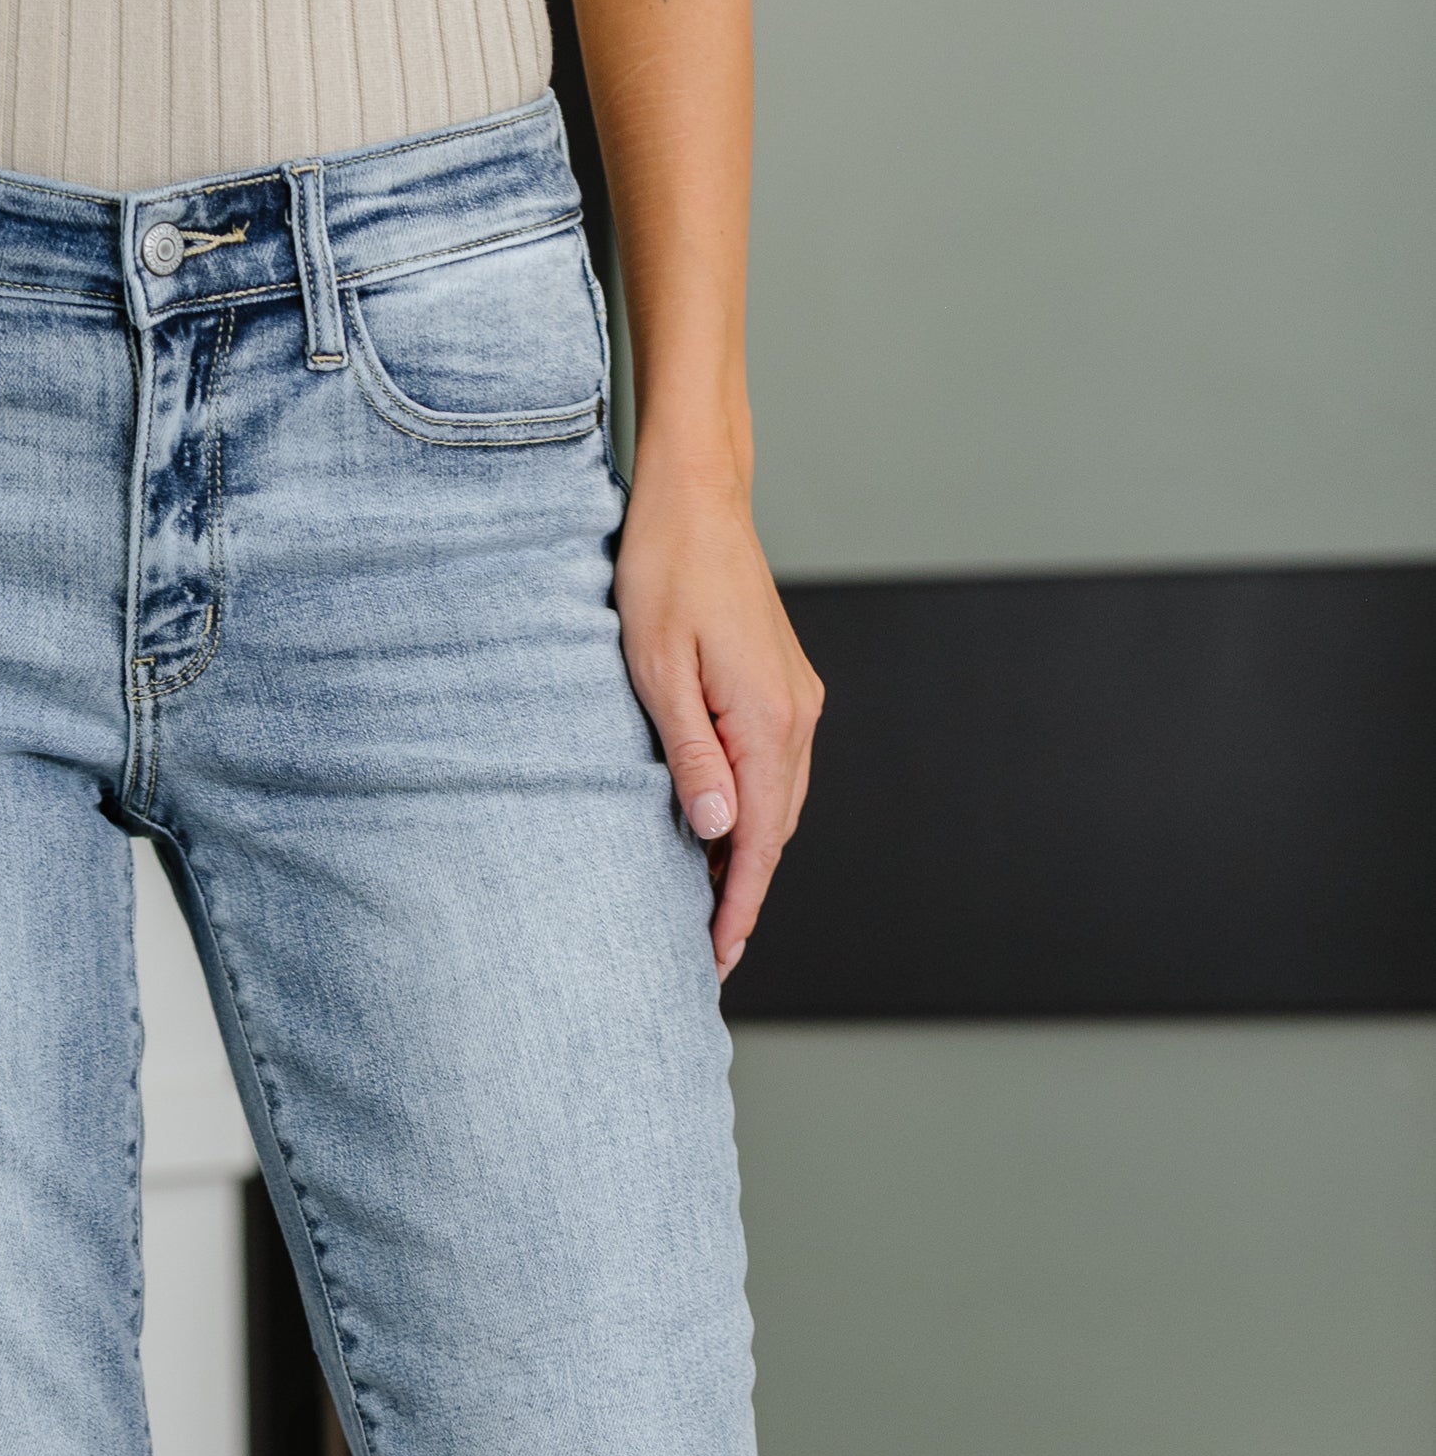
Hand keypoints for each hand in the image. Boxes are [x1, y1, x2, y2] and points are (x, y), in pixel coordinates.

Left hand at [613, 461, 823, 981]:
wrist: (697, 498)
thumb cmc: (666, 572)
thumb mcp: (659, 669)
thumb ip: (692, 755)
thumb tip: (716, 831)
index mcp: (769, 719)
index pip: (758, 840)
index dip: (737, 905)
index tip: (716, 957)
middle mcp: (796, 716)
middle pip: (775, 833)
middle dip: (743, 896)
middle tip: (707, 955)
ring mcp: (796, 700)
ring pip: (777, 805)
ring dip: (746, 859)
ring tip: (707, 910)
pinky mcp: (783, 687)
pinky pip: (773, 772)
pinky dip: (751, 815)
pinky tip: (719, 836)